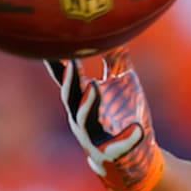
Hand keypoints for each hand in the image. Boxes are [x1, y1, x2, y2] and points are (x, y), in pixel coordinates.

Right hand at [44, 48, 164, 190]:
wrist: (139, 158)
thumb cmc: (126, 118)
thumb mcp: (123, 86)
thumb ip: (116, 62)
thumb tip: (114, 32)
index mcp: (83, 102)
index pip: (67, 81)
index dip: (58, 64)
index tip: (51, 45)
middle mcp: (82, 120)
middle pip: (70, 98)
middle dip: (69, 81)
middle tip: (71, 64)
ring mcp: (94, 139)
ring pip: (85, 122)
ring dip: (88, 104)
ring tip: (95, 87)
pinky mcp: (112, 156)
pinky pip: (119, 148)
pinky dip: (129, 138)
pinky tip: (139, 130)